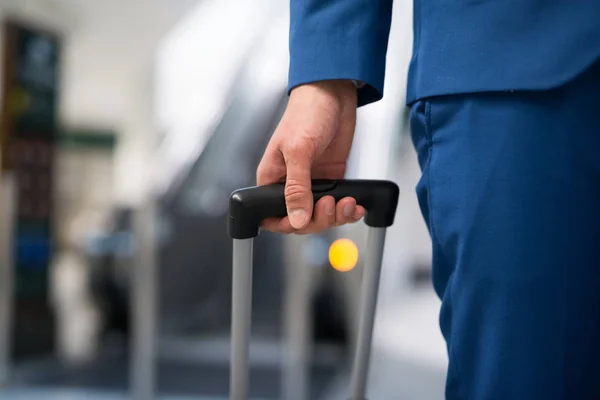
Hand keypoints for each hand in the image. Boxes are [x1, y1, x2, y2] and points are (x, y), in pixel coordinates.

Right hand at [256, 80, 364, 233]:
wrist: (333, 93)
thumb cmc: (307, 113)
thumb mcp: (299, 151)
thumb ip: (297, 188)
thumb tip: (297, 219)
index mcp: (273, 178)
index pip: (272, 216)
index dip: (287, 225)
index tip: (304, 221)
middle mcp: (290, 184)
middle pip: (300, 220)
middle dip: (318, 219)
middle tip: (330, 203)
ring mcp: (312, 183)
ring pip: (320, 216)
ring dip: (335, 216)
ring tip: (346, 203)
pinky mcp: (331, 179)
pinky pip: (337, 205)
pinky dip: (347, 210)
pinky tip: (355, 206)